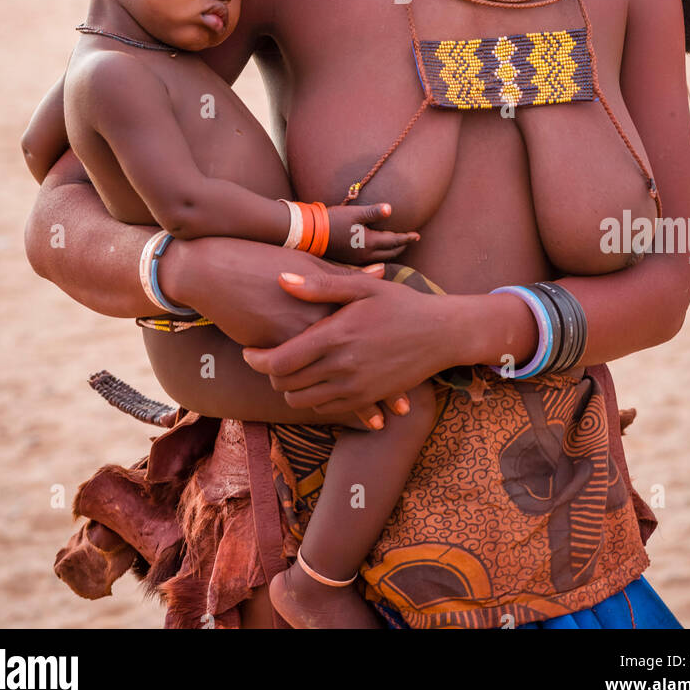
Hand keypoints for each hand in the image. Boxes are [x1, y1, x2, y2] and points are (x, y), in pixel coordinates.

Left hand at [242, 264, 464, 415]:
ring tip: (290, 367)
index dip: (256, 359)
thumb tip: (282, 280)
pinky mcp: (367, 400)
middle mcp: (342, 368)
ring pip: (301, 401)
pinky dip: (313, 398)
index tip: (248, 351)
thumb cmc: (401, 303)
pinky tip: (315, 379)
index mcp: (336, 336)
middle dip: (270, 373)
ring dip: (289, 387)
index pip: (279, 361)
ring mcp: (355, 388)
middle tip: (267, 357)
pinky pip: (325, 409)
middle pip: (285, 384)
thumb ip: (320, 286)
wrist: (441, 334)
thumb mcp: (362, 287)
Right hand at [325, 201, 419, 262]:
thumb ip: (373, 212)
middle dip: (402, 245)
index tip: (418, 235)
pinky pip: (371, 261)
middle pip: (391, 252)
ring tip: (398, 245)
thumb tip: (390, 208)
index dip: (407, 238)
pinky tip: (379, 253)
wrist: (311, 233)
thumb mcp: (354, 213)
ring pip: (382, 258)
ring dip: (392, 252)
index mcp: (370, 242)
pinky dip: (381, 256)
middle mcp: (366, 254)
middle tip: (411, 239)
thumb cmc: (333, 220)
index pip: (395, 241)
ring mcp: (358, 260)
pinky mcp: (350, 261)